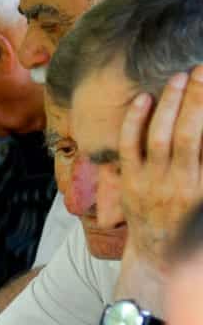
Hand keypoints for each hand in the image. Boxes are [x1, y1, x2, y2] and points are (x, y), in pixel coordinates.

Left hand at [109, 65, 202, 265]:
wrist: (160, 255)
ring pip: (159, 137)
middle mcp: (182, 184)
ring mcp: (152, 184)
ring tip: (180, 77)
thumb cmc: (195, 221)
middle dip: (197, 98)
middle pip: (190, 134)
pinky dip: (134, 122)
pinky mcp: (129, 183)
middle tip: (202, 69)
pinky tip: (144, 98)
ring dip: (170, 103)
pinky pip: (128, 148)